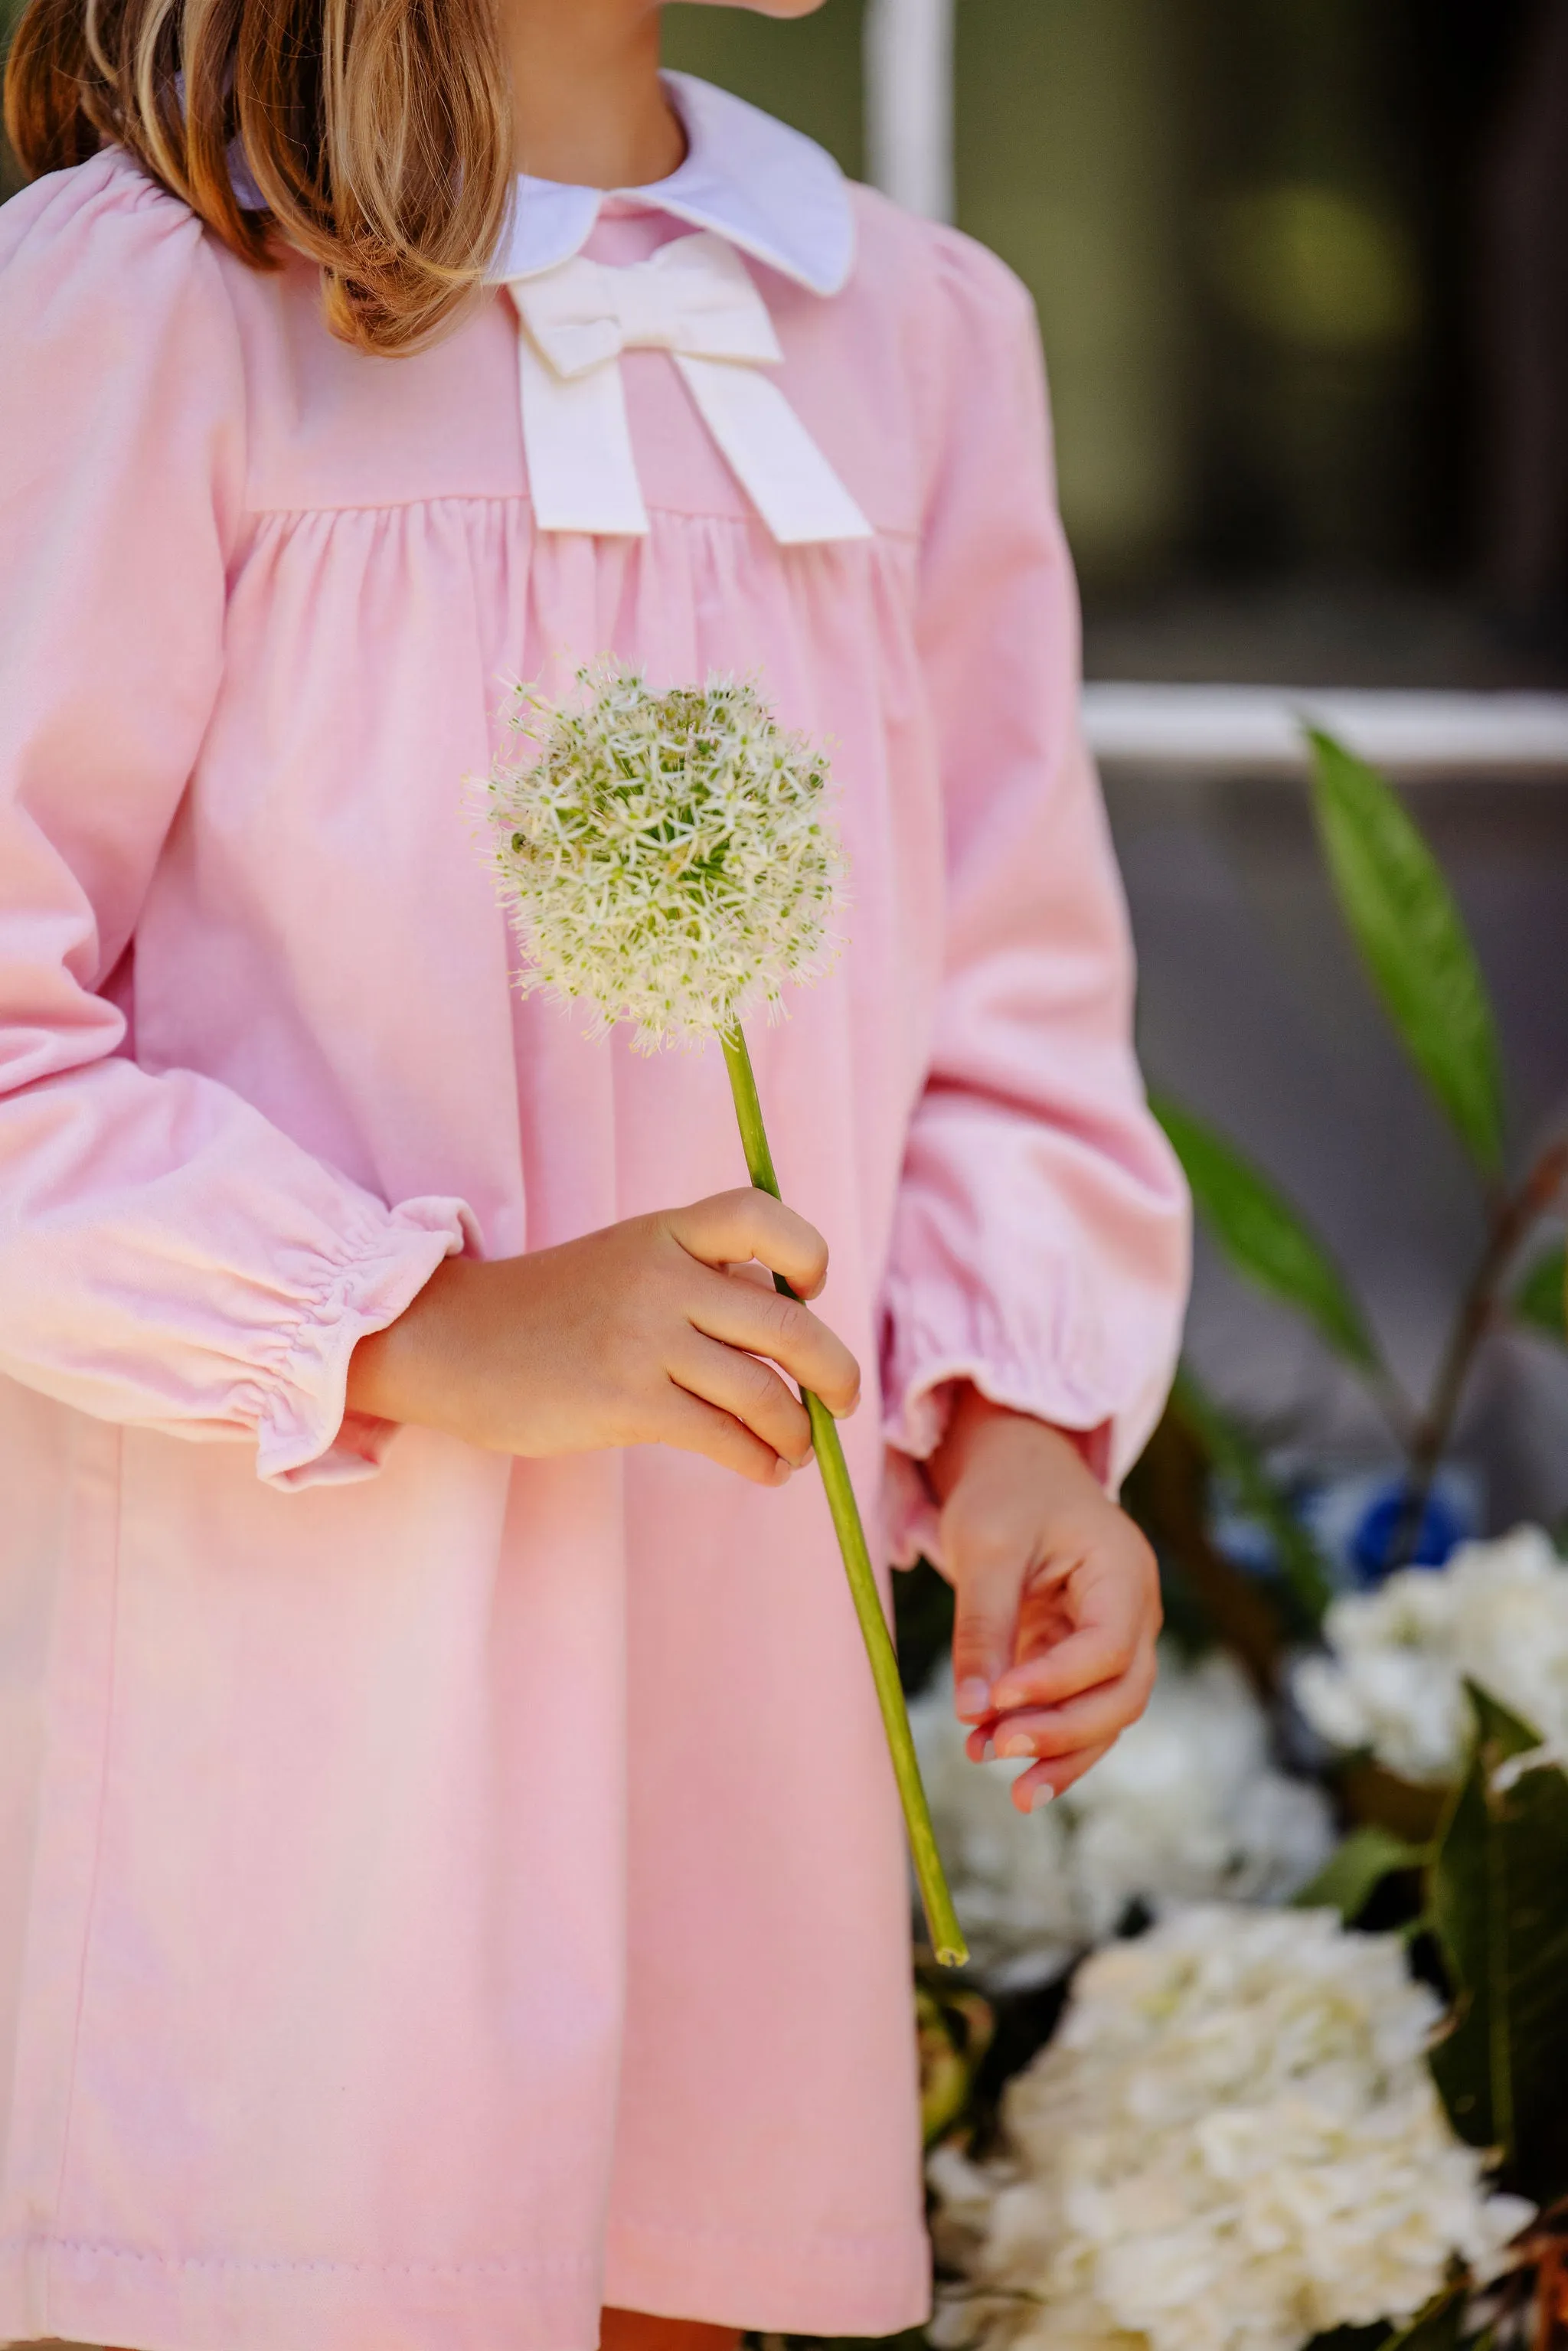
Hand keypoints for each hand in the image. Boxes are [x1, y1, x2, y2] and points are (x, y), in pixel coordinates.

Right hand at [346, 1189, 859, 1486]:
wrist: (455, 1343)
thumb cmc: (554, 1312)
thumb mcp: (627, 1262)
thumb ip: (700, 1280)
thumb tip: (795, 1330)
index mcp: (665, 1232)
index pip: (759, 1217)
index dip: (805, 1254)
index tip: (809, 1291)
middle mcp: (661, 1277)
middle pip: (787, 1325)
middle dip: (834, 1372)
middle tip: (844, 1400)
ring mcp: (644, 1339)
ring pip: (763, 1392)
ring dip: (797, 1431)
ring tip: (797, 1448)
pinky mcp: (627, 1401)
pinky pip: (725, 1437)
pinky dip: (760, 1460)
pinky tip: (765, 1469)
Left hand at [928, 1388, 1160, 1812]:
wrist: (1020, 1469)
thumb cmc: (1007, 1495)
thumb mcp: (986, 1548)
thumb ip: (983, 1626)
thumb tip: (972, 1711)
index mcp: (1124, 1571)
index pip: (1107, 1647)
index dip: (1056, 1682)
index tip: (997, 1702)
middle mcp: (1136, 1611)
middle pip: (1123, 1693)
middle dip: (1063, 1731)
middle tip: (993, 1751)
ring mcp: (1117, 1638)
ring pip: (1109, 1715)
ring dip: (1061, 1753)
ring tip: (1011, 1793)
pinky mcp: (1085, 1658)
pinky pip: (1081, 1711)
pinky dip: (1053, 1744)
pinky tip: (1019, 1779)